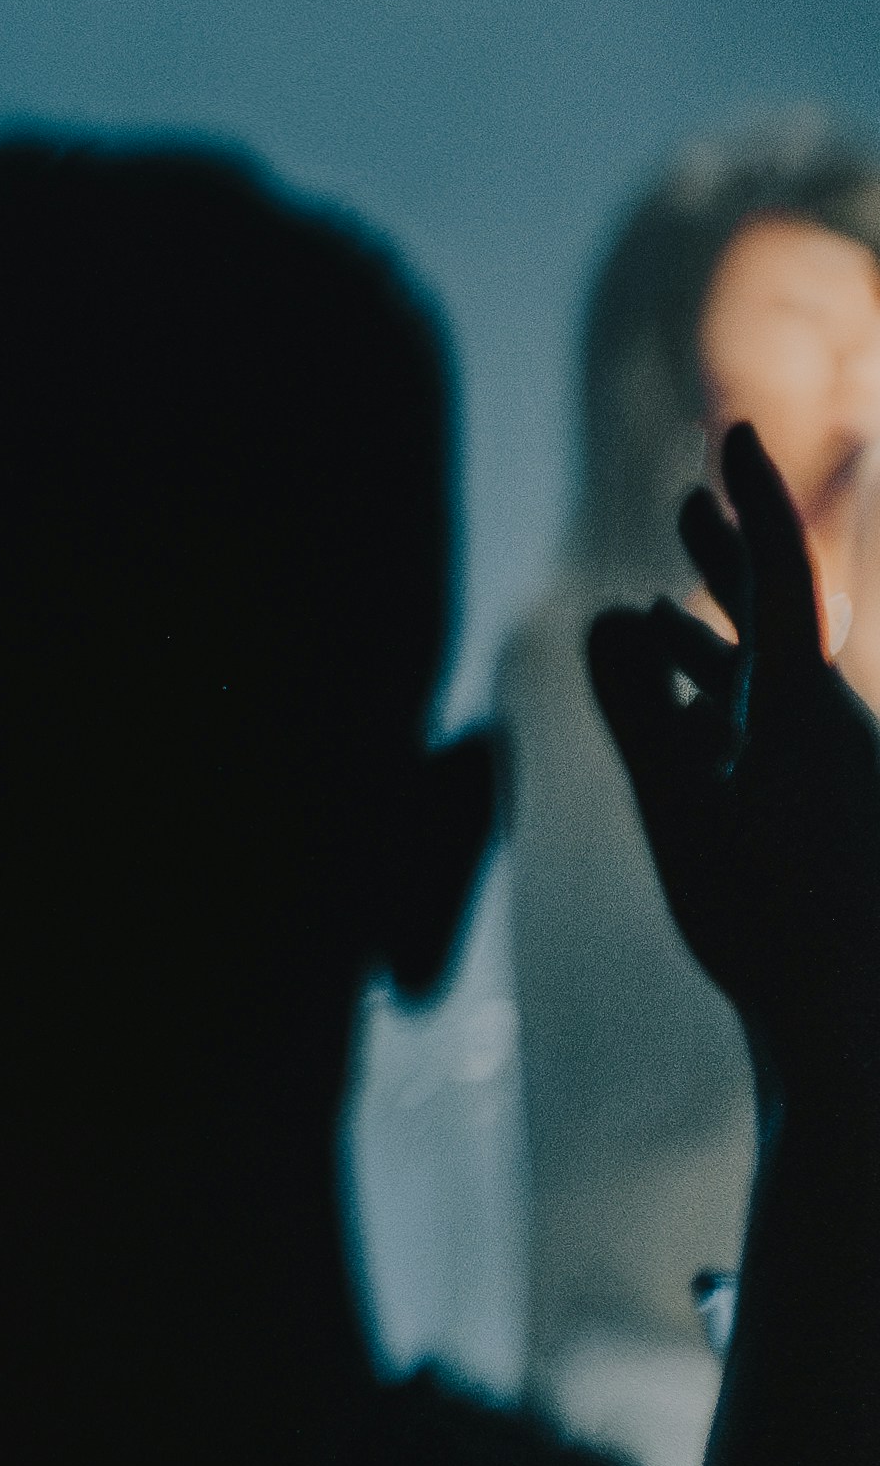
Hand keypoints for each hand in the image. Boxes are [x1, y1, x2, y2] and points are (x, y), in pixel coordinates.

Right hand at [589, 424, 879, 1098]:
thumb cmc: (765, 916)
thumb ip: (639, 708)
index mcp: (803, 711)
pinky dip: (722, 705)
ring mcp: (837, 779)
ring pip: (768, 685)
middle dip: (732, 560)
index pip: (778, 578)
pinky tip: (687, 723)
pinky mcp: (829, 824)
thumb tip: (609, 616)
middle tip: (698, 498)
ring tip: (665, 607)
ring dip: (712, 640)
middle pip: (779, 622)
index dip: (750, 504)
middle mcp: (833, 730)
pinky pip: (769, 735)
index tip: (733, 440)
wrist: (855, 1024)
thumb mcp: (678, 805)